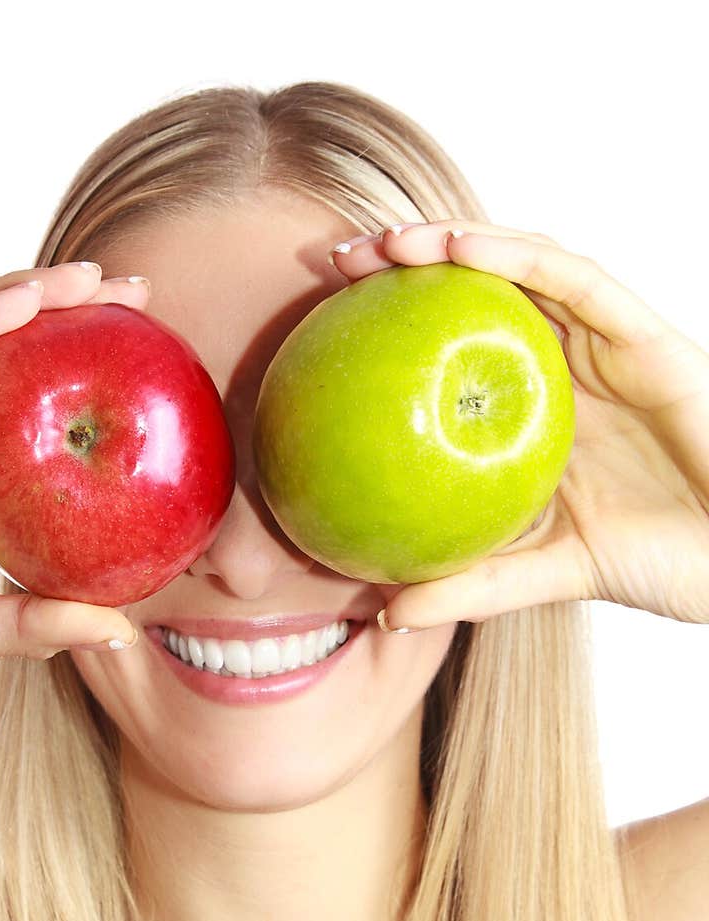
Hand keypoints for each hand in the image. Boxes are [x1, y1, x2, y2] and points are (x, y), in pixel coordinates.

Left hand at [329, 221, 708, 629]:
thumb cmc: (662, 559)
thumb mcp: (548, 571)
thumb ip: (475, 584)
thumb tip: (390, 613)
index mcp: (540, 410)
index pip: (458, 348)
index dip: (397, 326)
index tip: (326, 329)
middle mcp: (567, 366)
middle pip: (481, 292)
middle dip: (409, 263)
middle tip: (338, 262)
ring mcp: (606, 344)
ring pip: (523, 267)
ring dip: (452, 241)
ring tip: (387, 240)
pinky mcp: (645, 334)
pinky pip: (576, 280)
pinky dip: (516, 256)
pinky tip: (458, 247)